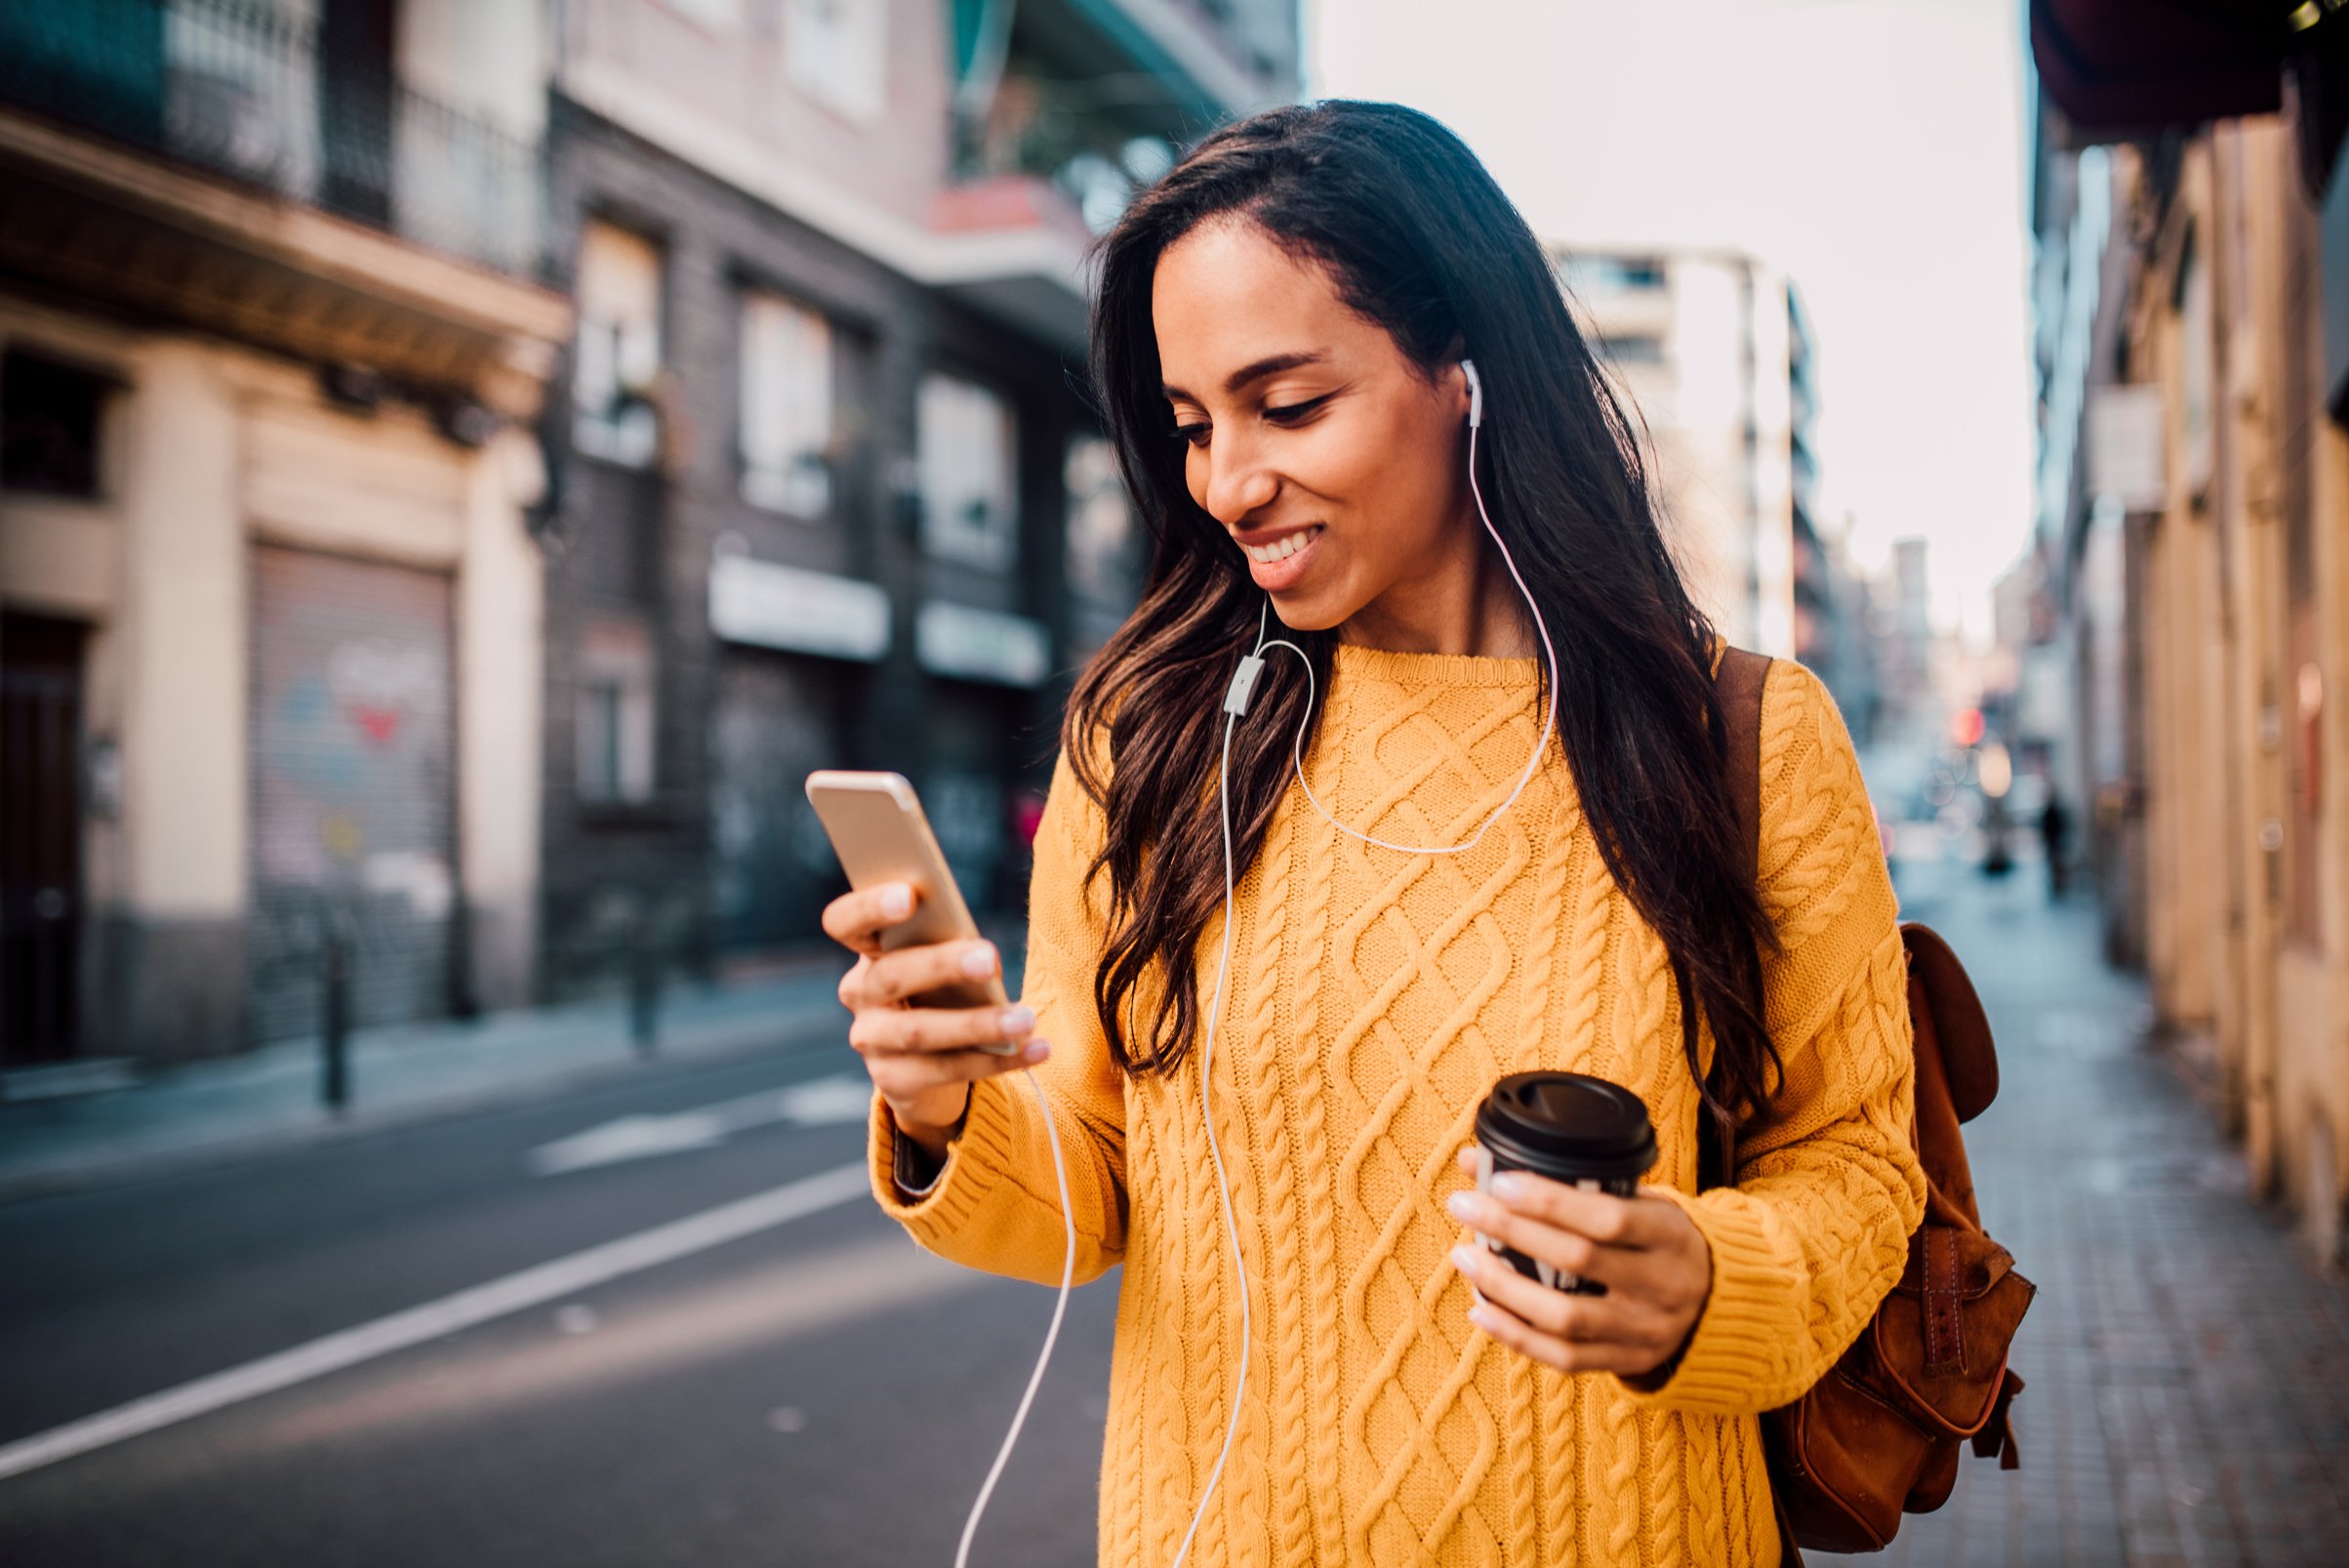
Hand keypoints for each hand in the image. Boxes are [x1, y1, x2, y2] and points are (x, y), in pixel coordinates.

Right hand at [822, 882, 1048, 1160]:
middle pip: (892, 974)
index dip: (870, 906)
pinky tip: (1036, 1049)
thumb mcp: (941, 959)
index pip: (845, 921)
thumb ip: (946, 943)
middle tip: (991, 959)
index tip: (910, 895)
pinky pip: (947, 1070)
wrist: (928, 1065)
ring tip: (1026, 1019)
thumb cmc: (943, 988)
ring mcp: (871, 1040)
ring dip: (977, 1024)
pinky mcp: (893, 1080)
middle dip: (943, 965)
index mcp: (868, 949)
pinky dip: (997, 1059)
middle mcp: (859, 993)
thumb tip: (982, 950)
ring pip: (920, 1032)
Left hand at [1443, 1146, 1711, 1377]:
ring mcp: (1645, 1330)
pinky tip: (1481, 1308)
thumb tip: (1474, 1159)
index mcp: (1671, 1235)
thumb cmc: (1660, 1239)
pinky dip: (1515, 1335)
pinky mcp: (1628, 1361)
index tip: (1500, 1182)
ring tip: (1463, 1255)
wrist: (1720, 1300)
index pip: (1608, 1218)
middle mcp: (1663, 1285)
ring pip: (1565, 1317)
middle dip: (1511, 1230)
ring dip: (1504, 1287)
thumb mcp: (1638, 1201)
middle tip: (1464, 1205)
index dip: (1551, 1201)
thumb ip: (1571, 1183)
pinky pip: (1564, 1358)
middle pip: (1578, 1262)